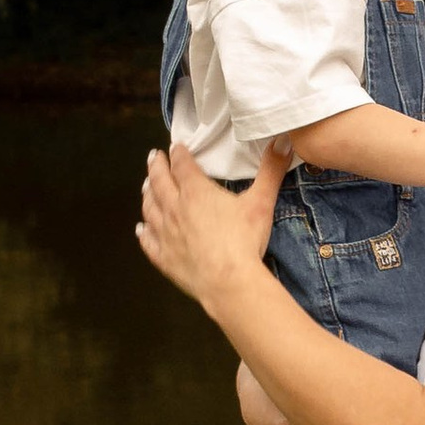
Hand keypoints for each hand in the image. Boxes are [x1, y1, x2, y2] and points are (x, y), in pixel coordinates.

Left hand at [137, 136, 282, 308]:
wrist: (228, 283)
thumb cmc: (243, 241)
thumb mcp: (261, 202)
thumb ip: (271, 170)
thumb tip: (283, 141)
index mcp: (195, 192)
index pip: (182, 166)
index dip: (178, 154)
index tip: (175, 146)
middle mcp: (174, 208)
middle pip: (159, 182)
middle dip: (156, 167)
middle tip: (154, 157)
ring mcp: (166, 234)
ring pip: (150, 208)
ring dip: (147, 194)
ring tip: (146, 185)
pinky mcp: (164, 258)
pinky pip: (148, 241)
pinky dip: (143, 232)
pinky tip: (141, 228)